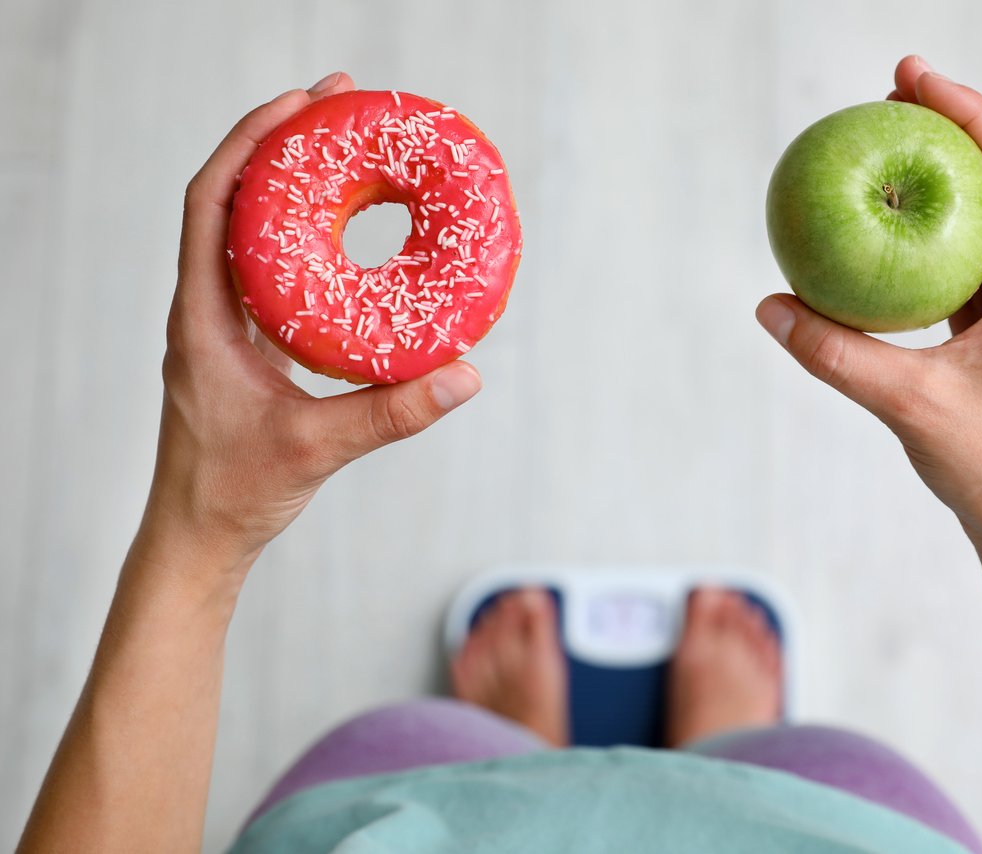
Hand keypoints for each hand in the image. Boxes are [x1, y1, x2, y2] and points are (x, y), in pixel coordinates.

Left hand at [142, 72, 481, 576]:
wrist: (198, 535)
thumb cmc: (235, 492)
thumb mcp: (318, 448)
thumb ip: (392, 413)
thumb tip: (465, 376)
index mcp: (203, 316)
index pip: (211, 203)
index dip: (252, 143)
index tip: (301, 106)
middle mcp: (206, 307)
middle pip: (233, 198)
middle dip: (282, 143)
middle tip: (338, 105)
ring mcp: (224, 324)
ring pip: (249, 230)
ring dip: (290, 184)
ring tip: (343, 147)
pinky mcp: (247, 343)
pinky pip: (270, 268)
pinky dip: (304, 234)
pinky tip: (344, 228)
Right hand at [757, 56, 981, 538]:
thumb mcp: (906, 405)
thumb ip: (835, 355)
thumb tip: (770, 307)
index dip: (971, 116)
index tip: (916, 80)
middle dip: (955, 125)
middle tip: (895, 90)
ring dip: (945, 172)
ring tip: (890, 140)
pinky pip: (968, 256)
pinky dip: (932, 228)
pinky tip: (889, 221)